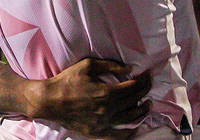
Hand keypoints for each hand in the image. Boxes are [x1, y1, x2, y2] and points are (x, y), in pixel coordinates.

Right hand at [32, 58, 151, 139]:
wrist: (50, 101)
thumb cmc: (67, 81)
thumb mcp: (88, 66)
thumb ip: (110, 66)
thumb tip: (130, 68)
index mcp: (106, 92)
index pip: (134, 87)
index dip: (143, 80)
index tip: (147, 75)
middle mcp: (108, 109)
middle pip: (135, 101)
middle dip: (145, 91)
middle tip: (148, 85)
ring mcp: (103, 122)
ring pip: (131, 118)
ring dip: (143, 110)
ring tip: (148, 104)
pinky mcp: (97, 132)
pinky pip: (119, 135)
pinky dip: (131, 131)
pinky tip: (136, 125)